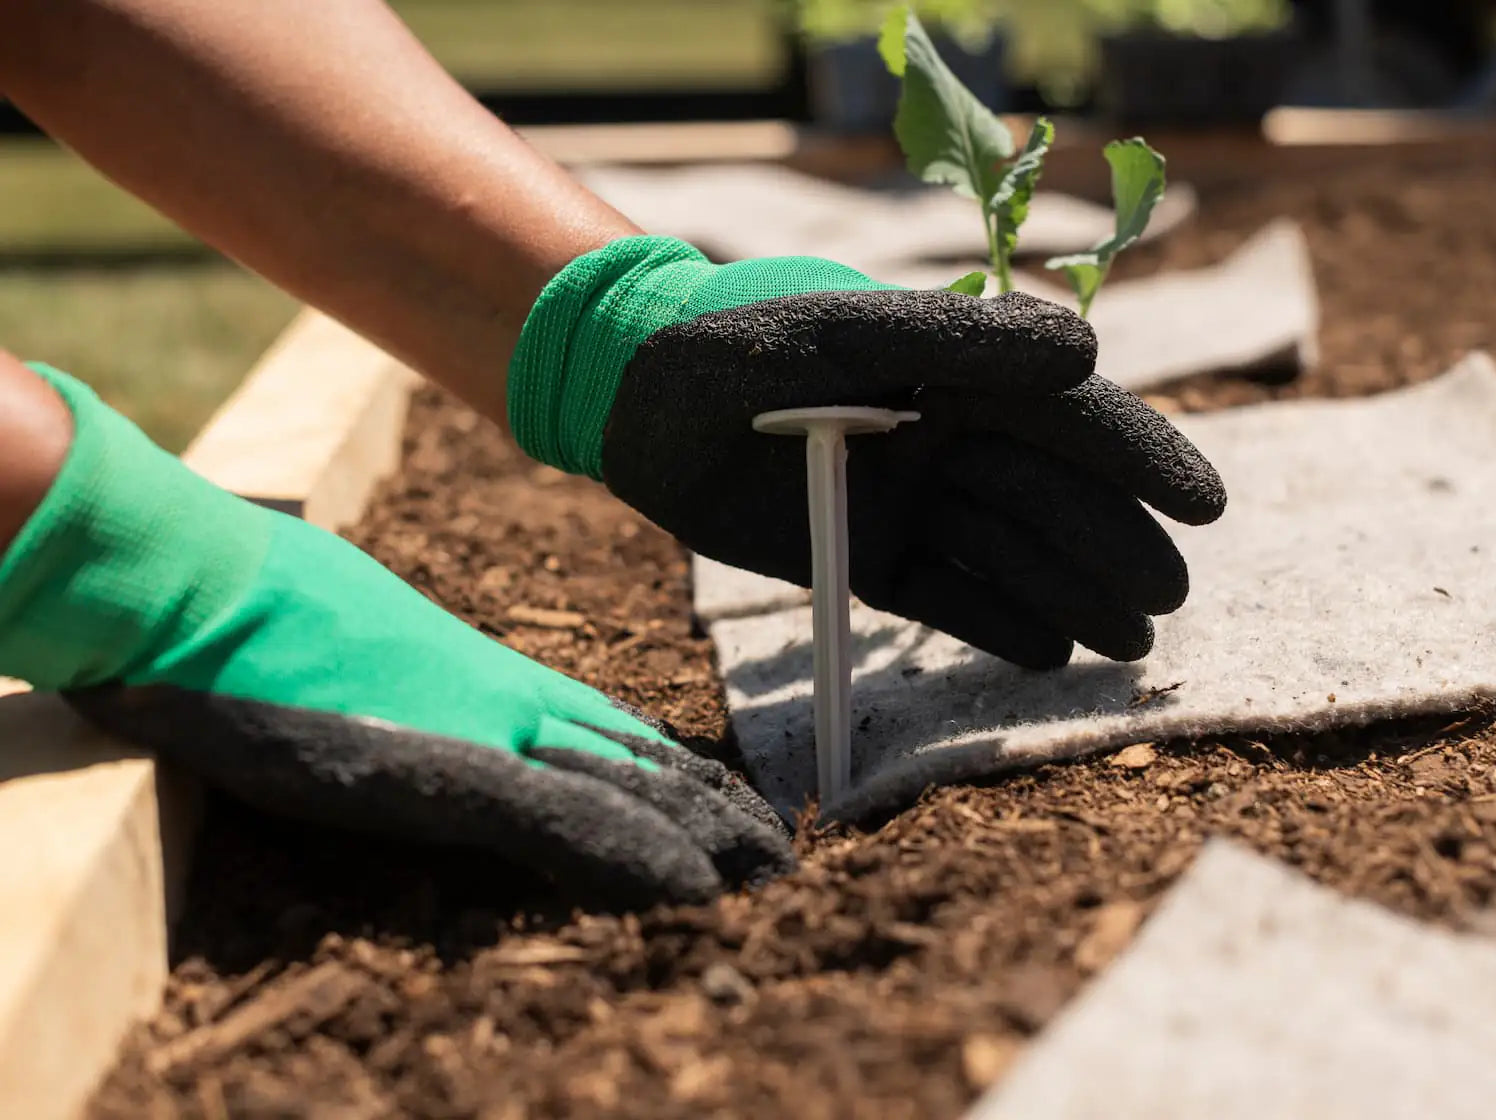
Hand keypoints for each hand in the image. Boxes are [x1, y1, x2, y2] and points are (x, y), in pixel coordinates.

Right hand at [4, 367, 792, 905]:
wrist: (203, 586)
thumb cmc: (267, 610)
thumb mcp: (371, 658)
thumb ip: (426, 697)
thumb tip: (441, 725)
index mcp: (492, 678)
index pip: (613, 730)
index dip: (681, 772)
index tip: (733, 806)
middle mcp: (509, 701)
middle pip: (641, 759)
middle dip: (714, 810)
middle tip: (781, 852)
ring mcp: (483, 732)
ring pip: (626, 787)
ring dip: (704, 836)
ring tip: (771, 876)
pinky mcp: (442, 769)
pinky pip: (561, 820)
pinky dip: (631, 854)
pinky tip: (689, 891)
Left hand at [509, 238, 1224, 668]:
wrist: (632, 407)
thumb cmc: (733, 345)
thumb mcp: (842, 333)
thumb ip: (959, 341)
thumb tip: (1087, 353)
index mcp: (955, 373)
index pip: (1067, 416)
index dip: (1139, 456)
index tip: (1204, 503)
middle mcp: (947, 439)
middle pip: (1053, 497)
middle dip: (1114, 545)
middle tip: (1166, 599)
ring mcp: (912, 503)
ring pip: (1012, 554)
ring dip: (1074, 596)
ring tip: (1129, 645)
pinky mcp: (869, 560)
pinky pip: (950, 599)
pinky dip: (999, 626)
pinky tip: (1050, 656)